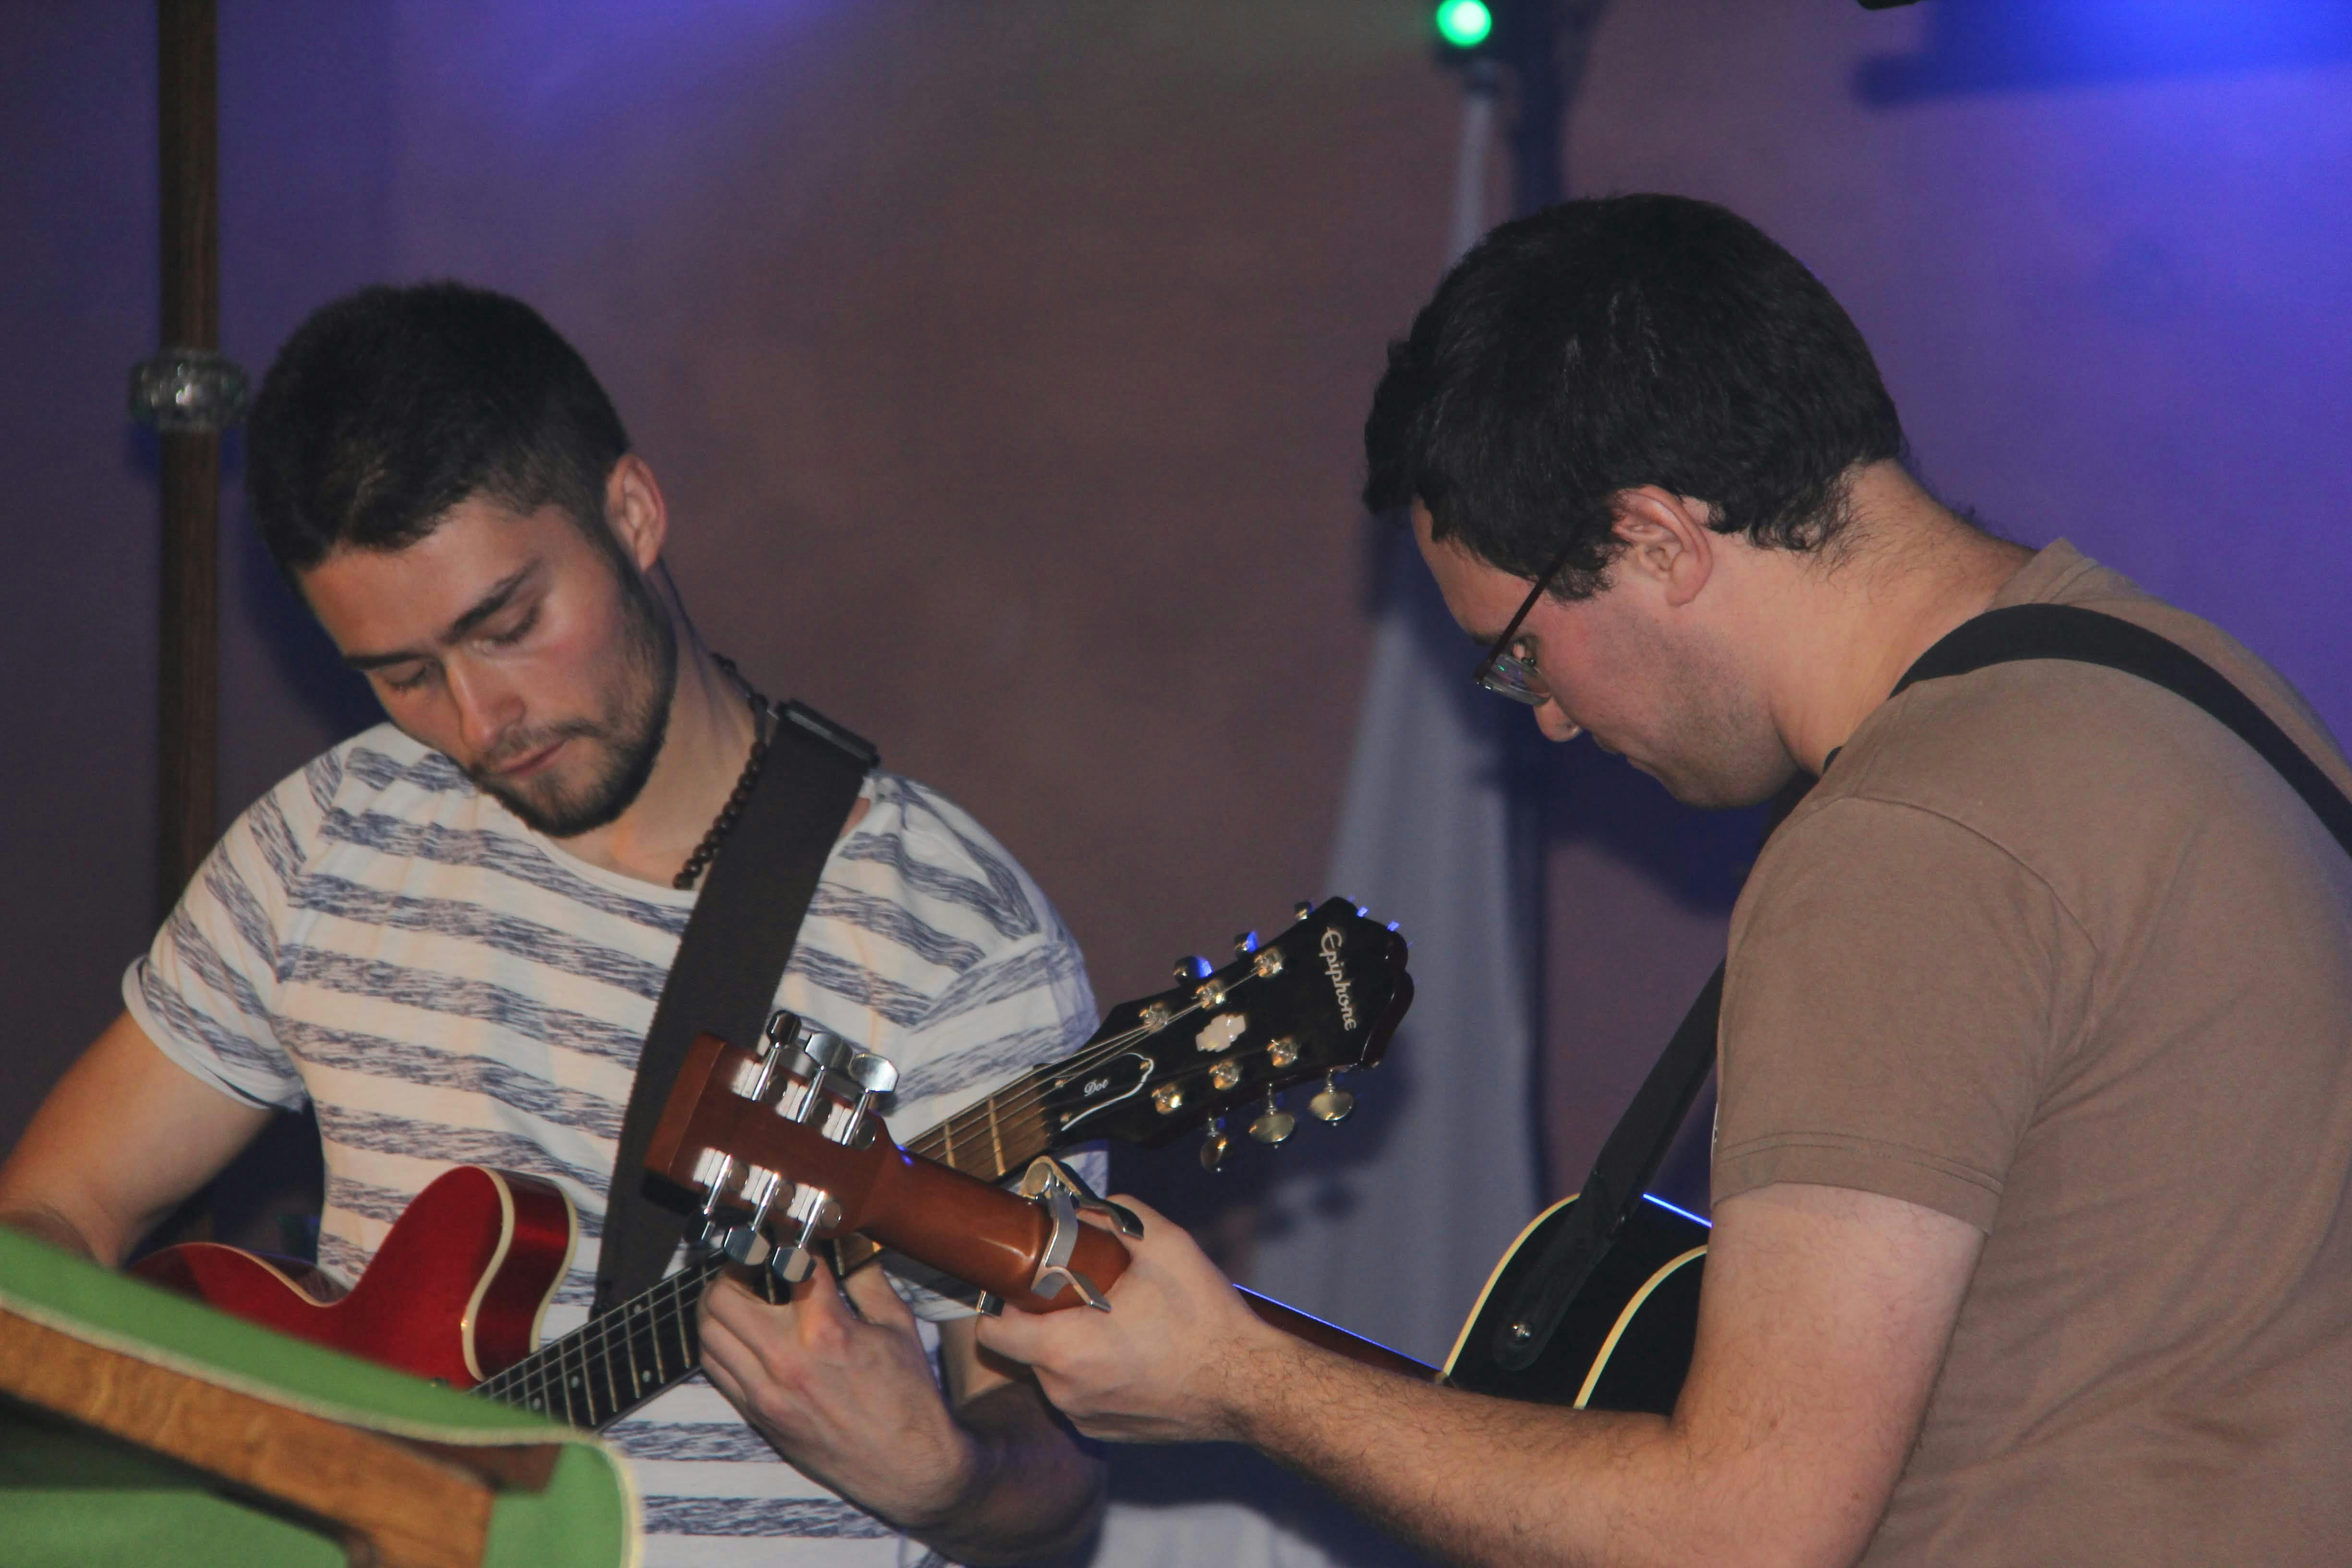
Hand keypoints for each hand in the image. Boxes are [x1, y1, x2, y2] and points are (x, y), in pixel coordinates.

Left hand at [697, 1260, 978, 1530]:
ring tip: (746, 1292)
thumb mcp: (898, 1325)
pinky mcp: (758, 1415)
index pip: (784, 1261)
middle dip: (738, 1266)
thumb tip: (843, 1240)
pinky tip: (744, 1330)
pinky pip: (715, 1367)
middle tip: (758, 1261)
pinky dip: (720, 1340)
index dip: (787, 1237)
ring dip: (721, 1302)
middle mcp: (785, 1360)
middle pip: (723, 1293)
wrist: (907, 1468)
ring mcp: (765, 1392)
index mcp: (826, 1330)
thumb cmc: (910, 1397)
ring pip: (708, 1330)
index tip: (792, 1232)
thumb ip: (865, 1276)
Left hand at [974, 1194, 1289, 1444]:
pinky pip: (1081, 1395)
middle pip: (1025, 1348)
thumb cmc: (1207, 1322)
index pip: (992, 1332)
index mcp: (1066, 1350)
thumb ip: (1114, 1217)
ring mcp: (1085, 1416)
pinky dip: (1095, 1374)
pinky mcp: (1107, 1432)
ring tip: (1115, 1323)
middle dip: (1047, 1318)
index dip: (1003, 1301)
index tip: (1029, 1283)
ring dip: (1072, 1346)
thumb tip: (1082, 1210)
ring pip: (1054, 1372)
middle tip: (1085, 1294)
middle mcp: (1065, 1391)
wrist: (1249, 1385)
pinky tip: (1132, 1354)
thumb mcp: (1164, 1246)